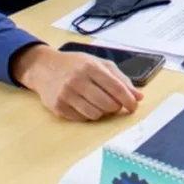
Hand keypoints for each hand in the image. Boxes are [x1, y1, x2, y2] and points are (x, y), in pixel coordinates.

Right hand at [11, 44, 142, 121]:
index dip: (128, 99)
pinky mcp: (58, 107)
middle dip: (116, 107)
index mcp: (90, 67)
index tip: (134, 106)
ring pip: (95, 114)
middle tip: (115, 104)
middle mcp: (78, 81)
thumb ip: (121, 79)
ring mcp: (66, 95)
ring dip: (103, 112)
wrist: (44, 68)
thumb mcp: (100, 64)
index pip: (116, 87)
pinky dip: (89, 115)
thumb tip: (139, 97)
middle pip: (107, 104)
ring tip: (100, 103)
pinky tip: (86, 105)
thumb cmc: (76, 65)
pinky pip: (82, 119)